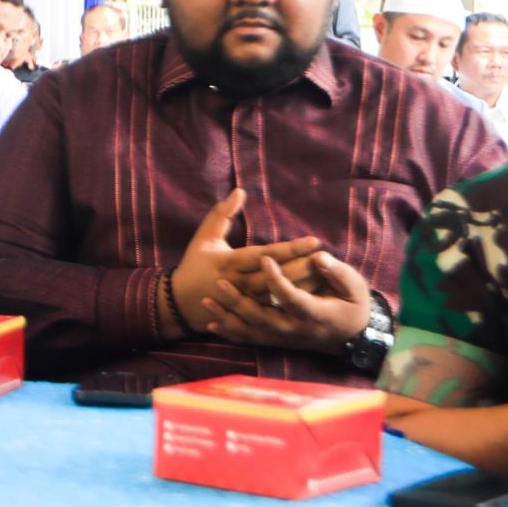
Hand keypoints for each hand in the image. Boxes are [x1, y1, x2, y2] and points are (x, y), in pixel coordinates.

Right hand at [167, 190, 323, 334]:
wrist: (179, 303)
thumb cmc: (195, 264)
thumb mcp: (204, 237)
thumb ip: (222, 214)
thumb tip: (240, 191)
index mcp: (228, 262)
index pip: (264, 254)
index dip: (290, 248)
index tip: (314, 241)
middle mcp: (237, 283)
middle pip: (275, 277)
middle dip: (303, 268)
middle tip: (328, 259)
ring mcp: (243, 302)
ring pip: (278, 296)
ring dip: (303, 287)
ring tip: (327, 277)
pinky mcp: (247, 315)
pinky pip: (275, 310)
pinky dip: (294, 303)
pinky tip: (314, 296)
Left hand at [201, 247, 371, 349]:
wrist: (354, 335)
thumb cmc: (353, 303)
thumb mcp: (354, 286)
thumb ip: (337, 272)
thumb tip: (319, 256)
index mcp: (317, 314)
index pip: (294, 299)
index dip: (278, 280)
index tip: (264, 258)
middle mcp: (297, 330)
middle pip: (264, 319)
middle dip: (240, 302)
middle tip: (219, 282)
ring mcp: (285, 338)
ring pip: (253, 332)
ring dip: (228, 318)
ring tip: (206, 302)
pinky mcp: (277, 341)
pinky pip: (251, 340)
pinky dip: (231, 333)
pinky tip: (211, 325)